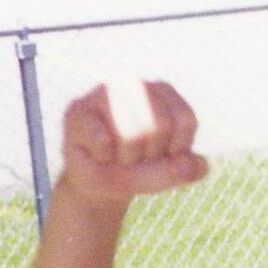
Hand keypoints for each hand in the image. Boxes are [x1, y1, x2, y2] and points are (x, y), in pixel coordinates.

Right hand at [57, 78, 209, 202]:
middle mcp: (134, 84)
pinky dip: (104, 158)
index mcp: (163, 92)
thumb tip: (190, 164)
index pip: (185, 119)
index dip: (178, 149)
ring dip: (127, 158)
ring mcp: (103, 94)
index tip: (164, 154)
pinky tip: (98, 152)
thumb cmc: (137, 169)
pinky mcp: (77, 110)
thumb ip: (184, 171)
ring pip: (132, 133)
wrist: (96, 183)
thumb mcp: (167, 175)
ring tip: (118, 155)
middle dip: (151, 154)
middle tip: (137, 156)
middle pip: (160, 125)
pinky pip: (103, 141)